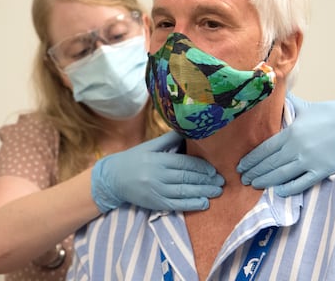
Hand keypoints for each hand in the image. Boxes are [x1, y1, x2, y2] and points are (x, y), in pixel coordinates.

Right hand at [92, 131, 223, 212]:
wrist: (112, 178)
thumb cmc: (133, 159)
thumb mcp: (149, 146)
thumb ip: (169, 140)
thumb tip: (187, 129)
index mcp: (159, 160)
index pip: (184, 163)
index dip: (201, 167)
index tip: (214, 169)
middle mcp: (158, 175)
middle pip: (187, 177)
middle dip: (206, 180)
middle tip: (221, 181)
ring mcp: (157, 190)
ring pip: (184, 191)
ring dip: (203, 192)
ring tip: (217, 191)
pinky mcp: (155, 203)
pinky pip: (176, 205)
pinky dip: (191, 204)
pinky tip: (203, 203)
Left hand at [237, 93, 334, 196]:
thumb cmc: (331, 113)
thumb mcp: (305, 107)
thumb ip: (287, 106)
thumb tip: (273, 95)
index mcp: (290, 132)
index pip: (264, 149)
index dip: (250, 160)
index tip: (240, 166)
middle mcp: (297, 147)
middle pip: (269, 163)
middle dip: (254, 172)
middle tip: (243, 179)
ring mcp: (310, 160)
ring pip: (281, 175)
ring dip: (265, 181)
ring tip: (254, 185)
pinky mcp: (323, 170)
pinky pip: (302, 183)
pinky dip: (288, 188)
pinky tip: (278, 191)